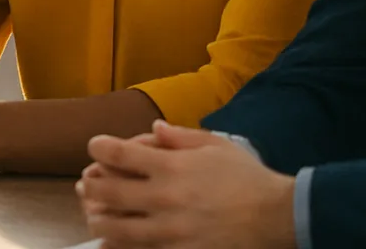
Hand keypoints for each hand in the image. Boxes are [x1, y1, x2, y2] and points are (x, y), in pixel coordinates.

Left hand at [77, 120, 297, 248]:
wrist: (278, 216)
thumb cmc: (247, 177)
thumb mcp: (215, 144)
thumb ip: (180, 137)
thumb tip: (153, 129)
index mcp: (170, 167)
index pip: (116, 153)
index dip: (98, 147)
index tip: (96, 147)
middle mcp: (164, 198)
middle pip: (107, 192)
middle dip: (91, 186)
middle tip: (87, 185)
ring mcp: (169, 231)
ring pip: (116, 230)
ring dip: (99, 221)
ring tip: (95, 216)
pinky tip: (114, 245)